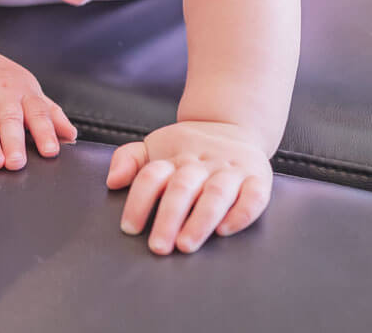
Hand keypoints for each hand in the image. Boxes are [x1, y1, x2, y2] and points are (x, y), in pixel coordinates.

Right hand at [0, 48, 76, 170]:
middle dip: (13, 140)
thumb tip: (71, 137)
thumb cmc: (1, 82)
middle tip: (17, 163)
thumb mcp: (28, 92)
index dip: (45, 132)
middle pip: (8, 117)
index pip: (38, 111)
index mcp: (23, 91)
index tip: (51, 151)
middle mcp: (0, 91)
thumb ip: (50, 115)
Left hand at [106, 120, 272, 254]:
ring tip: (186, 245)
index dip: (138, 202)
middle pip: (182, 187)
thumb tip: (113, 181)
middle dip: (169, 218)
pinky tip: (225, 231)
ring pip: (216, 193)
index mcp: (174, 156)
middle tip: (158, 247)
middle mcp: (202, 162)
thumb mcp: (155, 146)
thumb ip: (129, 159)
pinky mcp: (258, 179)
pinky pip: (254, 196)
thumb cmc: (187, 147)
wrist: (234, 125)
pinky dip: (241, 213)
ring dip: (200, 220)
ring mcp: (231, 170)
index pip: (151, 176)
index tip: (130, 228)